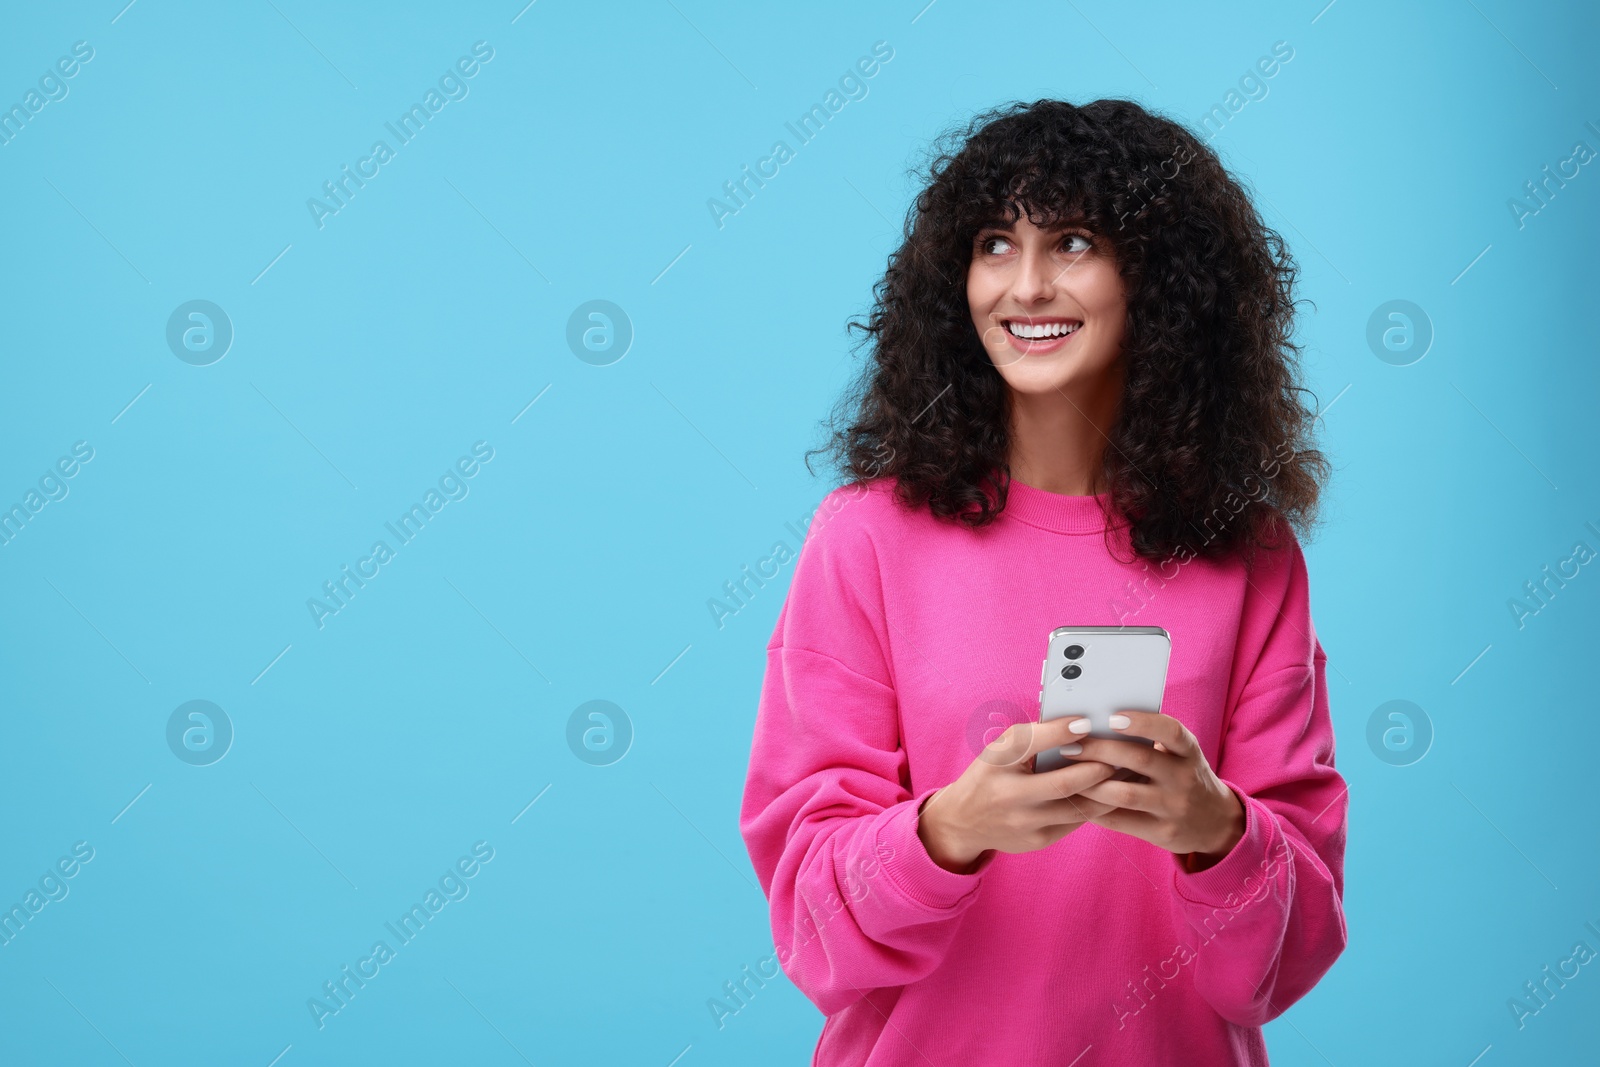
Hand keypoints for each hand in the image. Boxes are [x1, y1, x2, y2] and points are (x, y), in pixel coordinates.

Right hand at [917, 716, 1120, 872]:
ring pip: (1078, 808)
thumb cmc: (991, 774)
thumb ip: (1035, 736)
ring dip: (1107, 791)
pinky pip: (1076, 822)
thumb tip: (1080, 725)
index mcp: (997, 763)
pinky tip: (1111, 794)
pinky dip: (1097, 807)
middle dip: (1098, 767)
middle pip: (1064, 783)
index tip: (1087, 722)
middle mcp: (1008, 795)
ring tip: (1125, 774)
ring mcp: (1024, 823)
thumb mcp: (1001, 750)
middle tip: (1120, 755)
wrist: (964, 821)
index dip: (1061, 732)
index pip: (1030, 743)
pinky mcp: (1037, 841)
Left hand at [1065, 710, 1244, 866]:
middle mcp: (1184, 777)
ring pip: (1125, 794)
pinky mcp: (1163, 832)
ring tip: (1067, 775)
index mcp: (1188, 751)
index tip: (1111, 717)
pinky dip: (1095, 810)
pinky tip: (1077, 800)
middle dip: (1100, 750)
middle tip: (1070, 746)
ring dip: (1091, 784)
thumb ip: (1151, 741)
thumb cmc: (1183, 777)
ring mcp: (1174, 806)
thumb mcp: (1180, 756)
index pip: (1170, 731)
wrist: (1216, 823)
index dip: (1142, 722)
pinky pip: (1121, 820)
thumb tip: (1097, 722)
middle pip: (1140, 759)